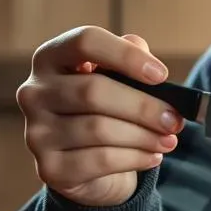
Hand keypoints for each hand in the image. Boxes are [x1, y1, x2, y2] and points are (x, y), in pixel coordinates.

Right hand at [16, 26, 183, 207]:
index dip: (126, 56)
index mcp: (51, 58)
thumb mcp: (119, 78)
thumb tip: (150, 64)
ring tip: (169, 140)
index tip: (161, 75)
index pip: (85, 42)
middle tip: (174, 120)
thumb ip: (132, 59)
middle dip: (143, 106)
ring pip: (99, 129)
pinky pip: (100, 160)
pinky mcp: (50, 168)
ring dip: (144, 136)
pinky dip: (135, 158)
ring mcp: (37, 132)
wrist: (90, 166)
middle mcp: (35, 92)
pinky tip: (153, 156)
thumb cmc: (108, 110)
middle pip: (94, 91)